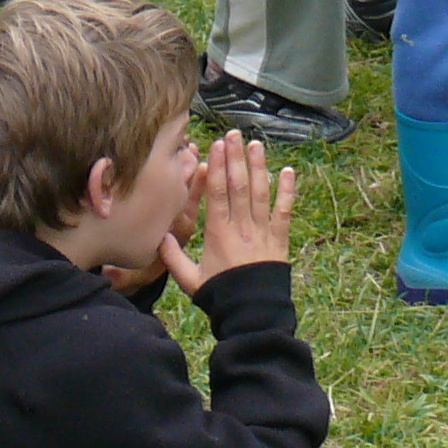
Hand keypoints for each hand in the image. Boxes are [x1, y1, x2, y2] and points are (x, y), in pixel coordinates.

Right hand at [173, 129, 295, 287]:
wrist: (252, 313)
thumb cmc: (220, 295)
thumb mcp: (190, 280)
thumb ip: (173, 258)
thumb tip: (158, 236)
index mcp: (219, 235)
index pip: (217, 194)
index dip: (217, 168)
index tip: (217, 146)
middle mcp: (242, 228)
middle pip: (239, 186)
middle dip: (236, 159)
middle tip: (234, 134)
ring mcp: (263, 232)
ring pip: (261, 193)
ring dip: (259, 167)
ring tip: (256, 144)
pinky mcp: (280, 239)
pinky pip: (284, 211)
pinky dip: (288, 191)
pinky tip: (289, 171)